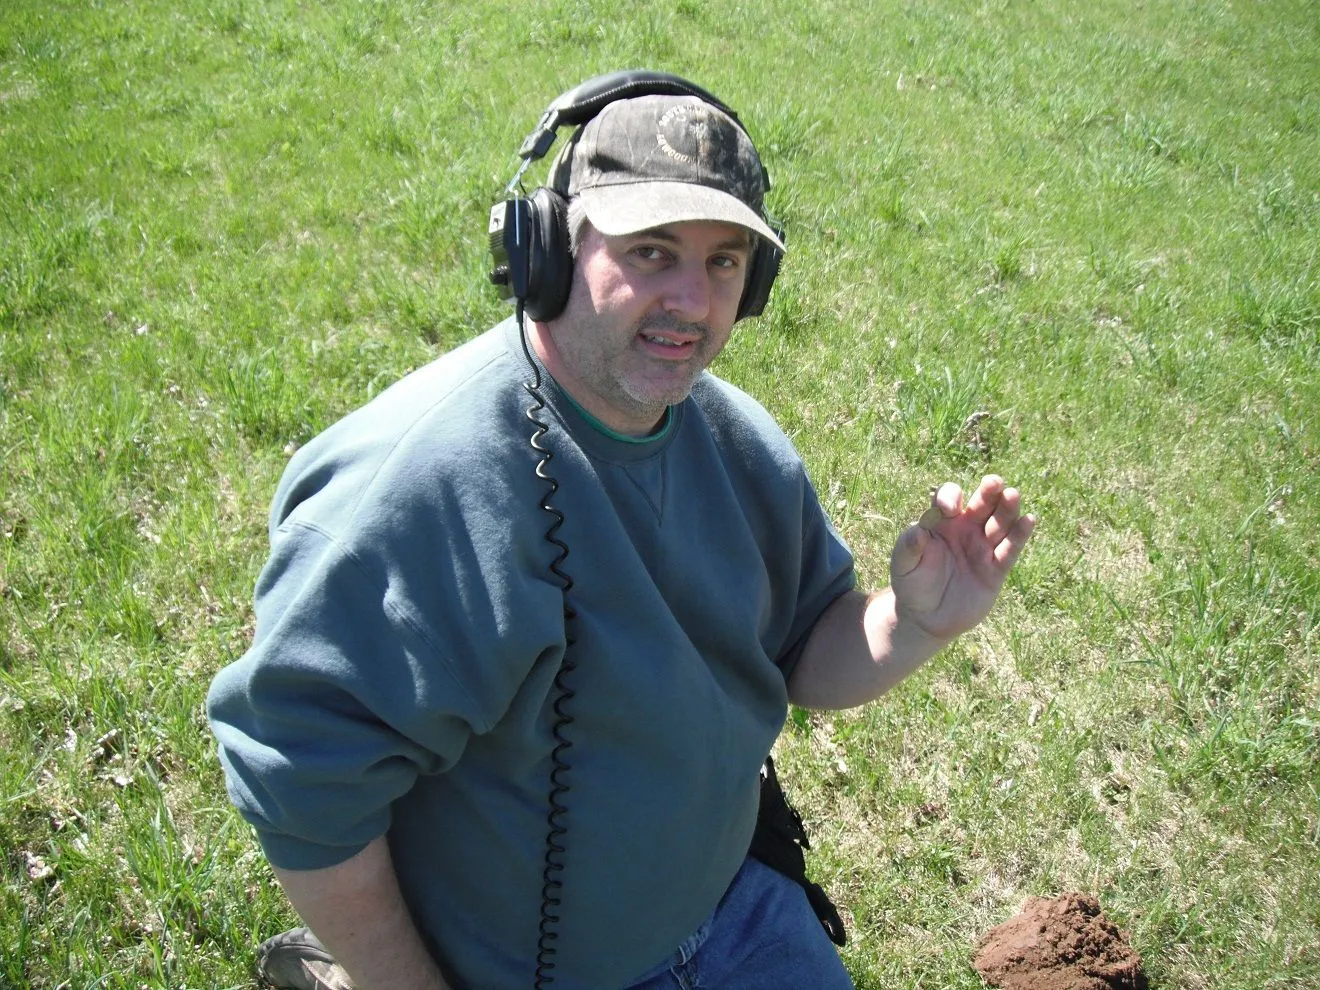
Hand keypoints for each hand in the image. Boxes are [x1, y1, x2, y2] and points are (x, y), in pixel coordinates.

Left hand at [888, 475, 1034, 640]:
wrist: (927, 618)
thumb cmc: (912, 584)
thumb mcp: (903, 565)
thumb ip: (908, 547)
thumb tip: (917, 531)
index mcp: (941, 522)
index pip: (948, 498)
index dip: (950, 497)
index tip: (951, 509)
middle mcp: (965, 529)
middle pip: (981, 504)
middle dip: (988, 492)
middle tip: (994, 482)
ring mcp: (982, 547)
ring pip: (999, 523)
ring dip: (1007, 509)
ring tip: (1012, 495)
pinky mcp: (995, 569)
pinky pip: (1010, 550)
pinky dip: (1020, 535)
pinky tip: (1029, 519)